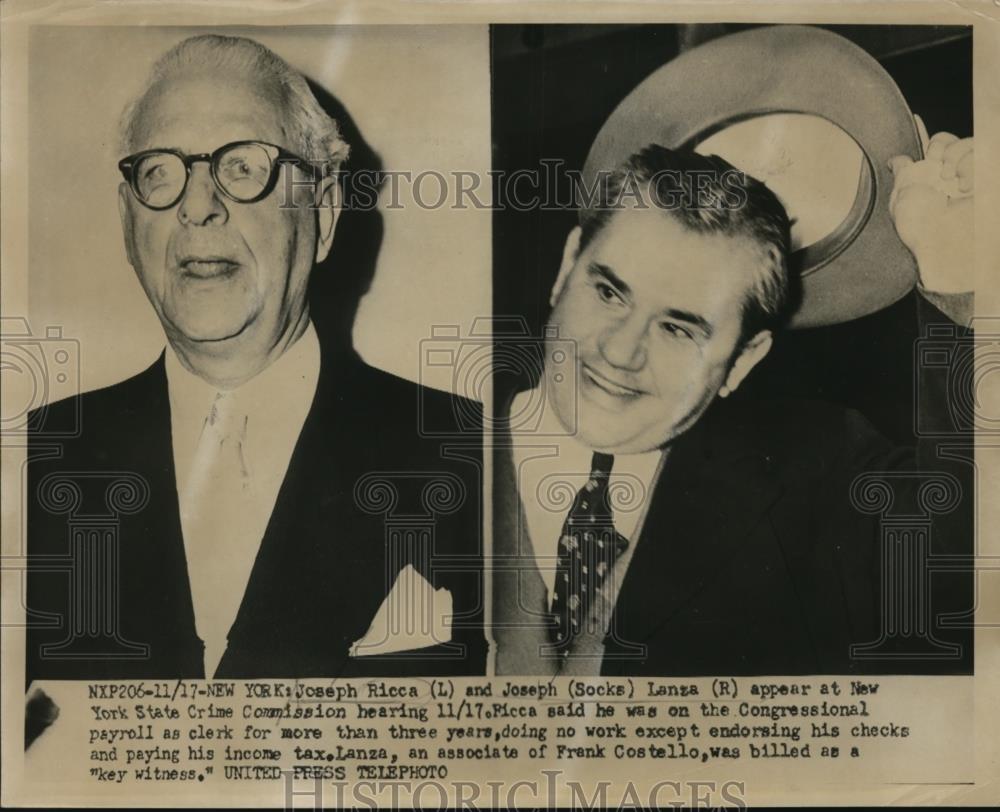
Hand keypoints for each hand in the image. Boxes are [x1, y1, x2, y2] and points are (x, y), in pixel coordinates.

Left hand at [888, 115, 973, 293]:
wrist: (945, 240)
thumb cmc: (920, 225)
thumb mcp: (902, 196)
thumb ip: (902, 172)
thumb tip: (895, 159)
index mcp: (929, 179)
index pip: (928, 150)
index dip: (923, 132)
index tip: (914, 117)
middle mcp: (951, 175)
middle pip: (949, 140)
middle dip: (940, 145)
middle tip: (936, 166)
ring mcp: (972, 176)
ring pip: (968, 142)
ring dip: (956, 156)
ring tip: (951, 180)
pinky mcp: (987, 177)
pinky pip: (984, 150)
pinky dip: (971, 163)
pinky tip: (964, 184)